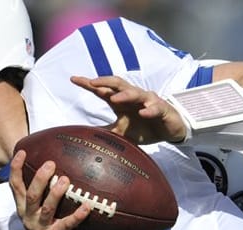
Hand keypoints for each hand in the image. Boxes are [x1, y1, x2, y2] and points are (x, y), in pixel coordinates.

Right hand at [8, 149, 88, 229]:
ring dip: (56, 193)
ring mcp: (40, 228)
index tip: (22, 152)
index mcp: (24, 210)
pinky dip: (77, 214)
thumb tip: (63, 173)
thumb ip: (47, 198)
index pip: (15, 186)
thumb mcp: (45, 215)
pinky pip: (67, 224)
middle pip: (31, 194)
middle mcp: (29, 218)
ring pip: (46, 207)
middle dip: (39, 177)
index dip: (16, 169)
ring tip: (66, 179)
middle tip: (51, 164)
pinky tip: (88, 206)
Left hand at [72, 76, 187, 143]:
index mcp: (120, 101)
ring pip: (135, 93)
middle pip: (118, 84)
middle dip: (105, 81)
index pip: (103, 89)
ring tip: (114, 98)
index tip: (73, 79)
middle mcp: (133, 97)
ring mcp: (148, 101)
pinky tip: (143, 113)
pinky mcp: (162, 108)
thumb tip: (86, 136)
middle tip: (92, 83)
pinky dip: (149, 109)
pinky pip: (155, 107)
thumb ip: (106, 132)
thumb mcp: (122, 132)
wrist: (169, 131)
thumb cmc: (144, 128)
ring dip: (125, 94)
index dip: (89, 84)